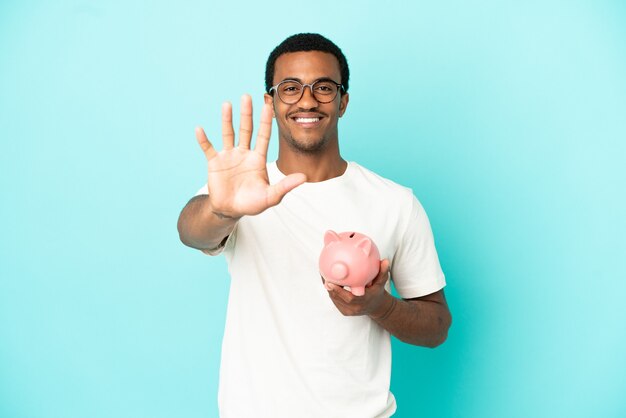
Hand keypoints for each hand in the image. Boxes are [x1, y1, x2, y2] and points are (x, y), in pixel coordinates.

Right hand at [195, 94, 306, 217]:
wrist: (231, 210)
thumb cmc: (252, 203)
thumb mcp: (271, 196)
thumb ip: (286, 186)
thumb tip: (304, 177)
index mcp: (258, 159)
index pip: (264, 136)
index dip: (266, 121)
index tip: (267, 105)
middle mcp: (244, 153)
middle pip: (246, 129)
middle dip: (247, 113)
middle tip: (247, 96)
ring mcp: (228, 156)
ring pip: (228, 134)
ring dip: (227, 120)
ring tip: (227, 104)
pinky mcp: (214, 162)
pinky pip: (208, 148)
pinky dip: (203, 140)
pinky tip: (199, 129)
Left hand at [322, 259, 393, 316]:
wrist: (376, 307)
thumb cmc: (377, 292)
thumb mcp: (381, 283)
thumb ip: (383, 272)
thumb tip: (385, 261)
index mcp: (363, 301)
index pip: (348, 298)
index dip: (338, 291)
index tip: (330, 282)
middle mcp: (354, 308)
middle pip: (337, 297)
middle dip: (329, 286)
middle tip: (323, 274)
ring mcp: (348, 311)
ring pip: (334, 299)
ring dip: (328, 288)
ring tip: (323, 275)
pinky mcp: (344, 312)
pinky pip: (335, 300)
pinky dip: (331, 291)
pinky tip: (327, 281)